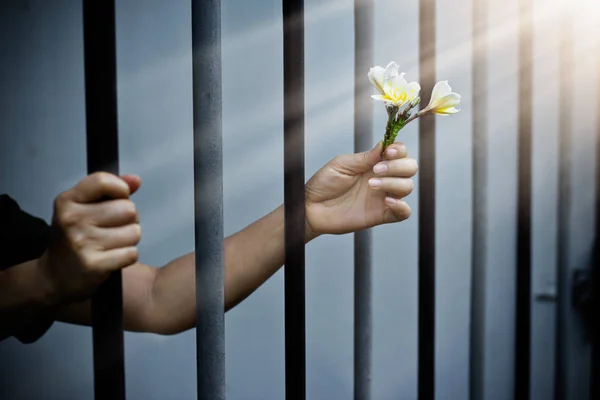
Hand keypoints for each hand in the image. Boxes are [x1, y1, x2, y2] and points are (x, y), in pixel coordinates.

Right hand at [39, 172, 142, 304]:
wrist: (55, 276)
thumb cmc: (75, 237)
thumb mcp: (83, 207)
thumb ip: (110, 190)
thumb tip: (136, 181)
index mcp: (67, 201)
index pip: (103, 181)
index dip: (121, 189)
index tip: (119, 198)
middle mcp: (72, 220)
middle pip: (128, 209)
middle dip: (128, 219)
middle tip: (113, 228)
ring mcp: (82, 243)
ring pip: (134, 232)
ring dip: (129, 239)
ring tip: (112, 243)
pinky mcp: (94, 265)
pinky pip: (132, 253)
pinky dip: (127, 256)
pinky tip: (112, 258)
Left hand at [305, 141, 416, 239]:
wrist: (311, 208)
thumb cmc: (324, 183)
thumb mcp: (342, 164)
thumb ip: (364, 157)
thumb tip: (385, 144)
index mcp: (374, 163)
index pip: (400, 153)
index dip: (399, 150)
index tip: (388, 151)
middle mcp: (383, 178)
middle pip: (410, 168)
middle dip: (398, 166)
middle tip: (377, 169)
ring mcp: (383, 197)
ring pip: (407, 187)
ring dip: (394, 183)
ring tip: (371, 185)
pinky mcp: (381, 215)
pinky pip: (404, 213)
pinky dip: (402, 206)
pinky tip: (387, 201)